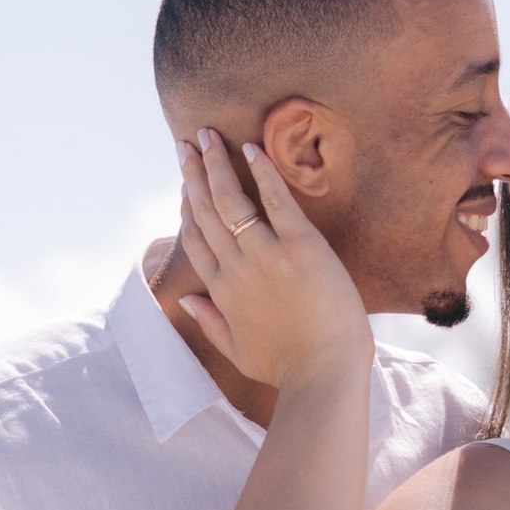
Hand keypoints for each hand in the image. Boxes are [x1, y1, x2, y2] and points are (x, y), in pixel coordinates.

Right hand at [176, 127, 372, 395]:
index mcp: (221, 290)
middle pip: (205, 211)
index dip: (187, 206)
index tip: (185, 182)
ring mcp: (266, 255)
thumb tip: (187, 300)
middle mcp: (236, 267)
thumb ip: (210, 322)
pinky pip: (275, 200)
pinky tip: (251, 149)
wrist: (324, 374)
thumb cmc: (288, 368)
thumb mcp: (238, 351)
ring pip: (229, 200)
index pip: (196, 238)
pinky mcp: (300, 247)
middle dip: (194, 173)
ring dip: (215, 164)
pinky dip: (261, 172)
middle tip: (187, 143)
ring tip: (206, 134)